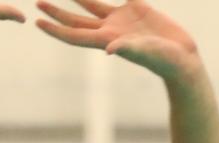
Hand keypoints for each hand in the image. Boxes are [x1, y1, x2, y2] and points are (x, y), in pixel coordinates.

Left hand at [36, 0, 200, 78]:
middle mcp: (109, 30)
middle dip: (56, 12)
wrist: (181, 59)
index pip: (73, 34)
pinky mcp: (136, 9)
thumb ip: (128, 49)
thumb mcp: (145, 53)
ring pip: (91, 6)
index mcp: (106, 40)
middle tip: (37, 2)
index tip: (37, 22)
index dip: (54, 29)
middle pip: (75, 20)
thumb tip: (109, 49)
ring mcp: (121, 20)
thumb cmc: (163, 60)